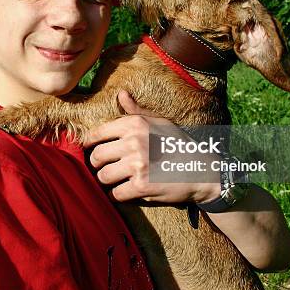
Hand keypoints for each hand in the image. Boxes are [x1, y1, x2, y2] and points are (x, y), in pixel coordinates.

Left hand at [82, 90, 219, 203]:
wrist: (201, 170)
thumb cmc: (178, 145)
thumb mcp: (159, 122)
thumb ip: (136, 111)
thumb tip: (121, 94)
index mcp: (135, 124)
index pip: (97, 134)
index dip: (89, 144)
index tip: (89, 150)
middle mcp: (134, 142)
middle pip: (96, 157)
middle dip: (98, 165)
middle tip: (105, 168)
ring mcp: (137, 164)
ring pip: (103, 176)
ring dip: (107, 181)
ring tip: (115, 180)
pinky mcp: (141, 186)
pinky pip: (115, 193)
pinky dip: (117, 195)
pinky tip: (124, 191)